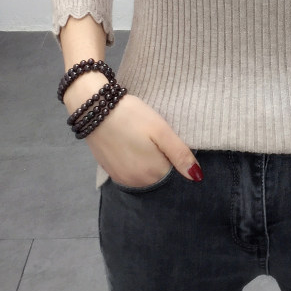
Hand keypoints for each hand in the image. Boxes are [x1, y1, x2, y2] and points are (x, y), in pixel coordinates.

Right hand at [64, 77, 201, 186]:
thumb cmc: (131, 116)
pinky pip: (130, 170)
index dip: (171, 151)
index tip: (162, 136)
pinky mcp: (109, 171)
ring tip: (139, 136)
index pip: (174, 169)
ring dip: (145, 158)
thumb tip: (197, 177)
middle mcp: (136, 182)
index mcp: (152, 174)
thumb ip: (180, 154)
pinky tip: (128, 142)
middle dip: (159, 156)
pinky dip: (132, 159)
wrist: (93, 107)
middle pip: (158, 172)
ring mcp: (120, 178)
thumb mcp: (160, 130)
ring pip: (144, 171)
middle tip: (150, 135)